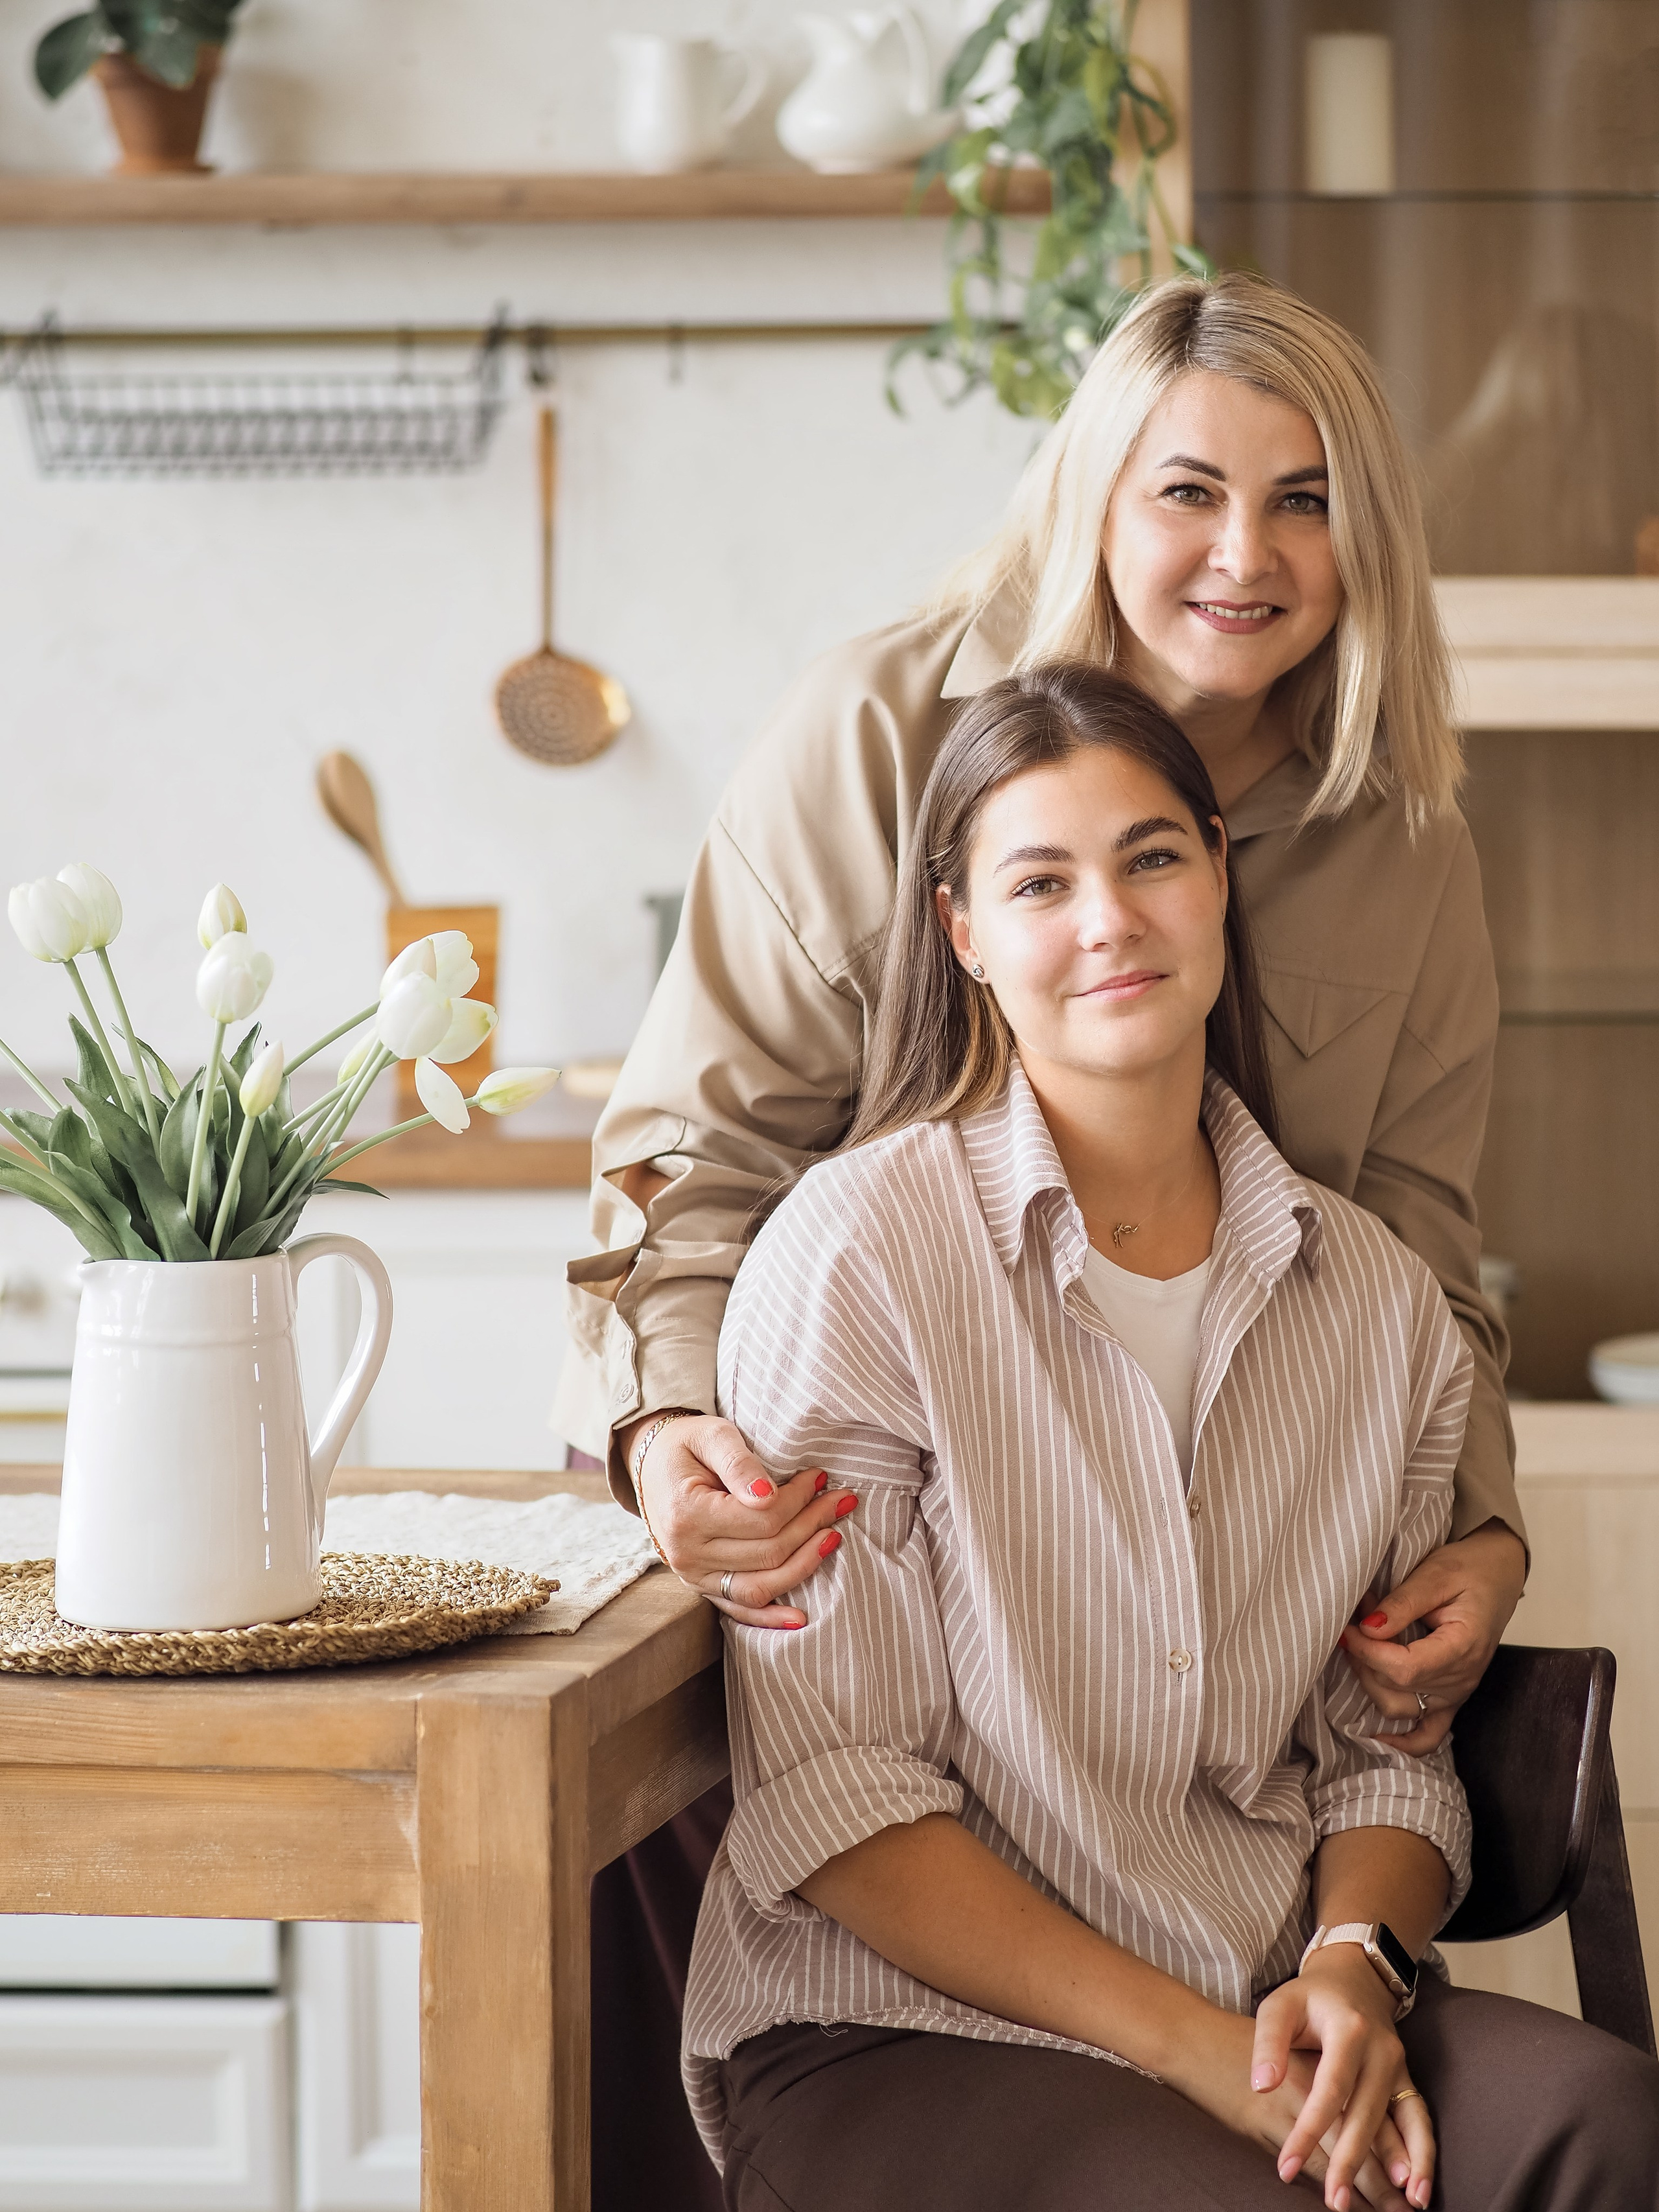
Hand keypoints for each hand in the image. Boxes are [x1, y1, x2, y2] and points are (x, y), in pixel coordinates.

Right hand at [621, 1412, 856, 1629]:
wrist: (652, 1464)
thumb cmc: (687, 1445)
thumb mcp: (712, 1436)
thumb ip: (739, 1463)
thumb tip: (769, 1496)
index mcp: (687, 1514)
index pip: (762, 1518)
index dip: (799, 1499)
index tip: (821, 1477)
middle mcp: (686, 1553)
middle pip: (767, 1551)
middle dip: (811, 1525)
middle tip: (840, 1500)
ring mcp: (692, 1576)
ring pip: (758, 1586)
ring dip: (804, 1565)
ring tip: (833, 1538)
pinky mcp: (701, 1586)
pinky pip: (737, 1610)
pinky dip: (769, 1617)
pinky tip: (800, 1618)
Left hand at [1163, 1995, 1411, 2210]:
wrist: (1353, 1977)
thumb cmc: (1309, 1998)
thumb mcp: (1280, 2006)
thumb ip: (1268, 2044)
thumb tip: (1261, 2087)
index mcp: (1348, 2030)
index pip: (1328, 2090)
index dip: (1308, 2130)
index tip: (1285, 2167)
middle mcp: (1380, 2050)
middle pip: (1366, 2113)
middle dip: (1351, 2162)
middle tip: (1335, 2202)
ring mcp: (1399, 2065)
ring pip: (1403, 2121)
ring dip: (1403, 2166)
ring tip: (1398, 2208)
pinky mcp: (1407, 2078)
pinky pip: (1419, 2118)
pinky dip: (1424, 2153)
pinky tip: (1418, 2188)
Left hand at [1338, 1520, 1526, 1751]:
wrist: (1497, 1574)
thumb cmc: (1470, 1570)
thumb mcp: (1435, 1574)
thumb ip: (1402, 1604)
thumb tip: (1368, 1629)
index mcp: (1462, 1648)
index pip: (1403, 1669)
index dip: (1367, 1653)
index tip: (1347, 1628)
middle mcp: (1461, 1679)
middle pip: (1396, 1689)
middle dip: (1363, 1658)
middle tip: (1352, 1623)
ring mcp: (1457, 1692)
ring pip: (1400, 1708)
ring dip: (1370, 1682)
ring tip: (1361, 1646)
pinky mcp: (1451, 1696)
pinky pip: (1430, 1733)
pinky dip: (1406, 1742)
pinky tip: (1381, 1738)